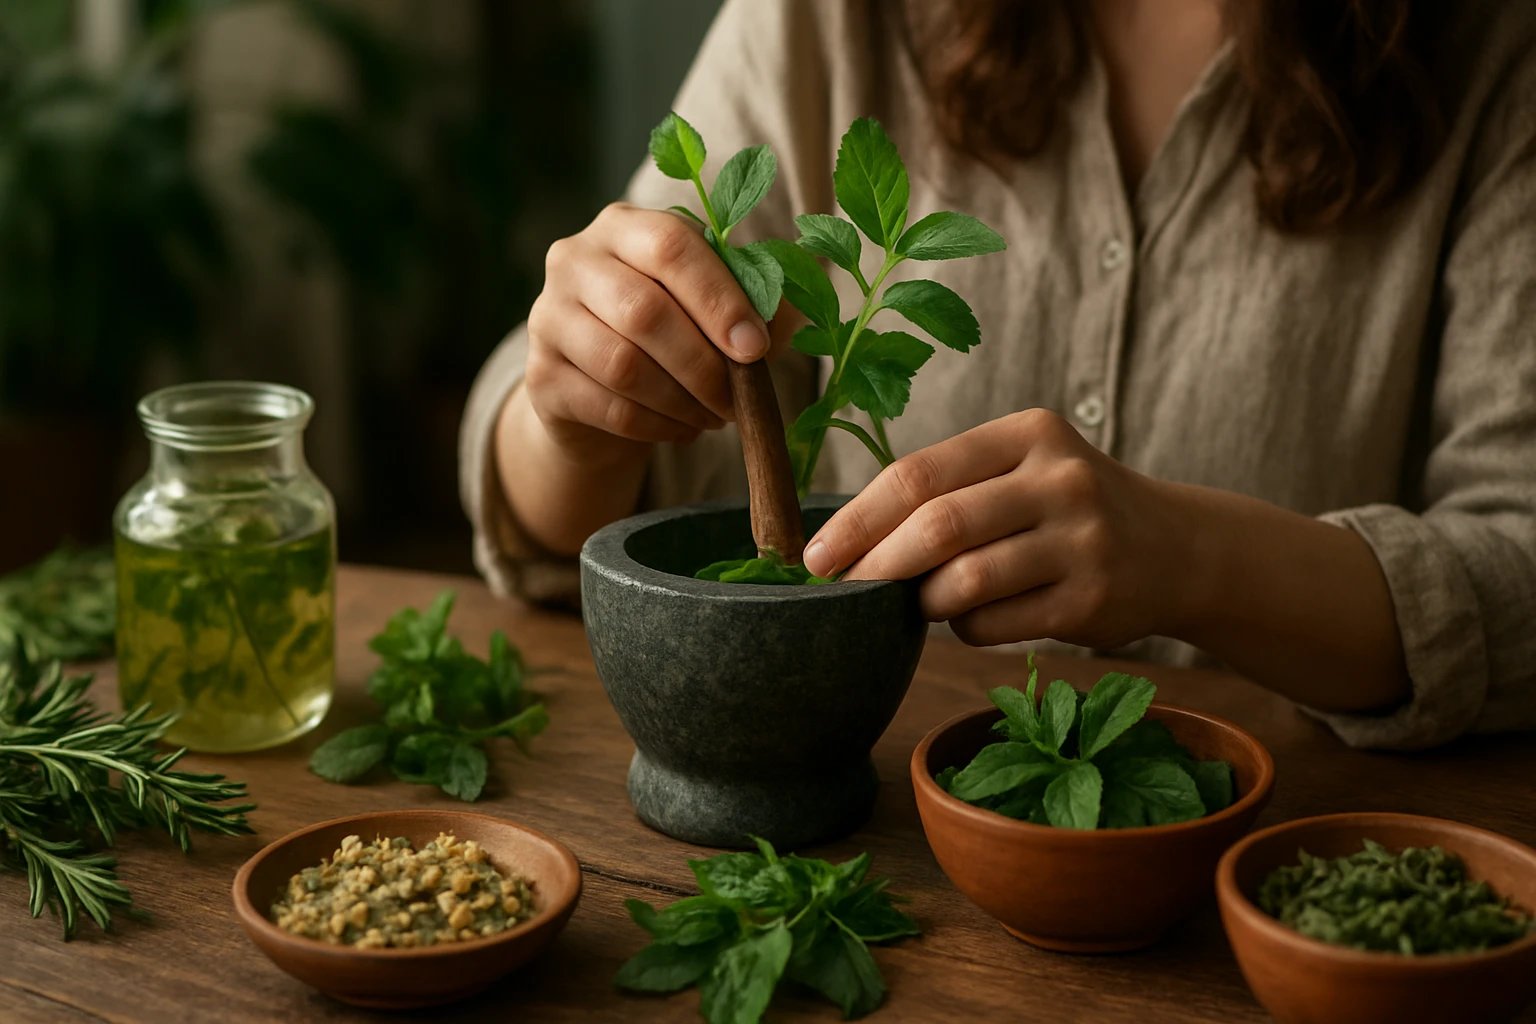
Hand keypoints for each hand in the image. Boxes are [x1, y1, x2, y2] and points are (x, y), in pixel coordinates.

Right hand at [524, 201, 772, 462]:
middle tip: (738, 400)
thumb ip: (759, 296)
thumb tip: (793, 299)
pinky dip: (657, 426)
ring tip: (715, 417)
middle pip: (644, 311)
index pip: (671, 246)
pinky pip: (609, 407)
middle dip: (704, 365)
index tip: (755, 349)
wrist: (601, 392)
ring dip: (684, 401)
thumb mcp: (718, 307)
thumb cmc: (676, 334)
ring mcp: (548, 317)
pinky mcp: (541, 376)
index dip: (719, 299)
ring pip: (624, 366)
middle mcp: (574, 260)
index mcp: (625, 226)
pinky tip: (681, 428)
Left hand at [801, 409, 1194, 648]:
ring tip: (920, 602)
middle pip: (939, 526)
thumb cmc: (1067, 508)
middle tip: (842, 590)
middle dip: (876, 564)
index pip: (920, 473)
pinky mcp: (1091, 600)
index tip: (816, 554)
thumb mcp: (1022, 468)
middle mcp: (1060, 478)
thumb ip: (950, 489)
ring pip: (964, 582)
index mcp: (1028, 433)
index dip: (857, 517)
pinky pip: (994, 624)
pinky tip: (971, 617)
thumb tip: (847, 543)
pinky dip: (964, 627)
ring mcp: (1082, 540)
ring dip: (924, 601)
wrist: (1177, 549)